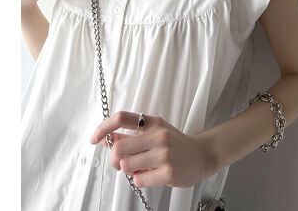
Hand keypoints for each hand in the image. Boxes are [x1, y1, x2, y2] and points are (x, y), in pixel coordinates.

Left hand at [89, 111, 214, 187]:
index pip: (122, 118)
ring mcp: (164, 154)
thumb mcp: (155, 132)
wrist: (202, 155)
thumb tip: (105, 139)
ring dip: (129, 170)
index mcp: (153, 122)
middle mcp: (158, 135)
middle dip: (116, 158)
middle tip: (124, 162)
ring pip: (126, 166)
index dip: (103, 127)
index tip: (95, 139)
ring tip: (143, 168)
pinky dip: (140, 180)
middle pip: (119, 147)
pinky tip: (152, 175)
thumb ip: (132, 135)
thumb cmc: (175, 144)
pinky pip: (138, 180)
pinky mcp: (168, 172)